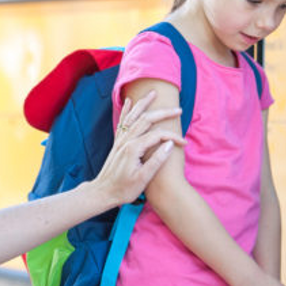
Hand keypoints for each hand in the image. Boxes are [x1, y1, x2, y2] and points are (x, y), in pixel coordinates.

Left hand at [96, 90, 185, 205]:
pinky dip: (127, 110)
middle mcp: (126, 141)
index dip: (172, 137)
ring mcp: (120, 141)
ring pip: (134, 116)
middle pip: (146, 119)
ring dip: (144, 104)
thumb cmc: (124, 189)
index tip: (184, 143)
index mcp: (134, 149)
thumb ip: (156, 160)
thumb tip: (169, 144)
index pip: (158, 135)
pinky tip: (130, 101)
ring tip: (153, 93)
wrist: (102, 192)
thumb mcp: (143, 179)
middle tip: (178, 109)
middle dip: (163, 113)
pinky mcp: (117, 143)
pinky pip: (123, 121)